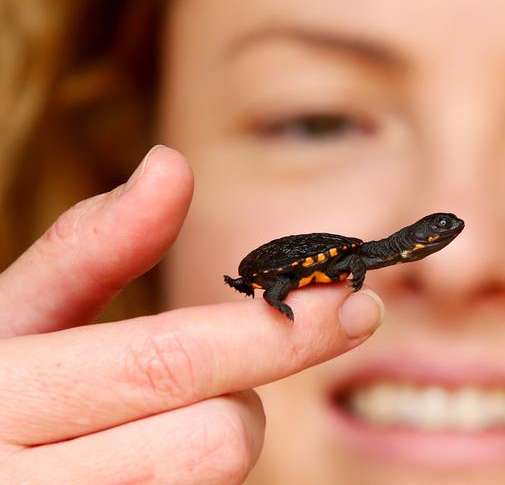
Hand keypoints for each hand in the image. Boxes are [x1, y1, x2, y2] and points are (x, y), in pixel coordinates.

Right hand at [0, 146, 383, 483]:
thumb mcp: (13, 314)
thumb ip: (89, 248)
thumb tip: (171, 167)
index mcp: (8, 393)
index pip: (169, 362)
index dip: (276, 335)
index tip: (356, 307)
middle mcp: (28, 484)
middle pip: (218, 439)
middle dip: (236, 398)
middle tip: (194, 382)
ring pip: (215, 477)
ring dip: (208, 441)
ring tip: (145, 426)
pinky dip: (190, 475)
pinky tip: (137, 462)